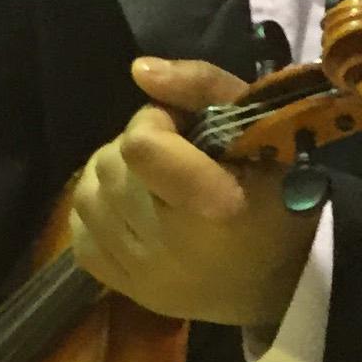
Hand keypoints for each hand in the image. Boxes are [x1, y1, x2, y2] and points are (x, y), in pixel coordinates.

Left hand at [66, 58, 318, 328]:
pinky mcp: (126, 290)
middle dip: (136, 147)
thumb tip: (139, 70)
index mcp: (215, 206)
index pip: (140, 147)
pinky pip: (81, 235)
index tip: (181, 129)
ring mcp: (143, 274)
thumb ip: (203, 87)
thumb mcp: (260, 129)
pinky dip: (98, 212)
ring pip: (87, 196)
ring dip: (112, 175)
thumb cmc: (279, 197)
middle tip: (172, 156)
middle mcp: (172, 247)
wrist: (280, 281)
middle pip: (111, 166)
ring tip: (149, 181)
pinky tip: (130, 210)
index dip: (153, 123)